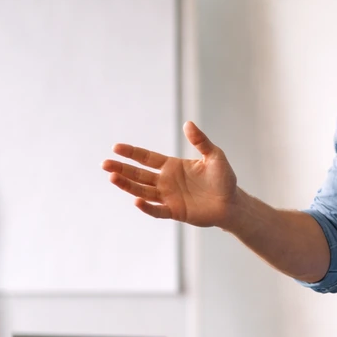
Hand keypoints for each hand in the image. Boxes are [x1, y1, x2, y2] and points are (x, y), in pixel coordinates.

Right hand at [101, 121, 237, 227]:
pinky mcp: (175, 212)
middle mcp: (166, 182)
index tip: (116, 148)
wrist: (232, 203)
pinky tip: (136, 200)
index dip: (132, 153)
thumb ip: (201, 141)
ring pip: (142, 191)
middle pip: (139, 175)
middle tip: (104, 164)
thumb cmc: (224, 179)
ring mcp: (169, 197)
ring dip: (128, 185)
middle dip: (122, 169)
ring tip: (112, 177)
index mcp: (172, 166)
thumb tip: (188, 123)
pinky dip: (147, 207)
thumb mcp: (215, 156)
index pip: (147, 158)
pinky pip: (157, 210)